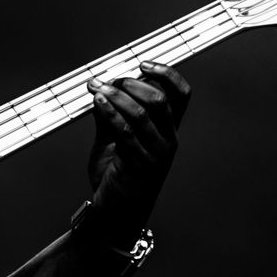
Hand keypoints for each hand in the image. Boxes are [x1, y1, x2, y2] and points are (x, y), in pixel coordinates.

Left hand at [85, 62, 190, 240]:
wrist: (115, 213)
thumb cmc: (116, 176)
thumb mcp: (112, 141)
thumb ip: (109, 116)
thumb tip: (100, 87)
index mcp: (167, 131)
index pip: (182, 95)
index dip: (167, 74)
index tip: (143, 63)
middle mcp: (168, 140)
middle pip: (161, 100)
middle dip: (132, 83)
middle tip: (108, 80)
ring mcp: (156, 154)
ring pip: (142, 114)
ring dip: (116, 95)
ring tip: (94, 87)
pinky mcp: (139, 165)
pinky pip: (125, 132)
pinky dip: (110, 112)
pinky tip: (96, 102)